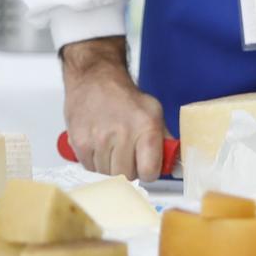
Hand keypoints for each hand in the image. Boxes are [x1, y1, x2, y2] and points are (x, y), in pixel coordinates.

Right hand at [60, 37, 168, 180]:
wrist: (94, 79)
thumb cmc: (125, 97)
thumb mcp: (153, 111)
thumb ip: (165, 139)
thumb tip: (175, 164)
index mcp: (146, 127)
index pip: (150, 172)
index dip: (149, 171)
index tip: (146, 165)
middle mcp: (123, 134)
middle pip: (128, 176)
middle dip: (130, 169)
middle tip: (128, 154)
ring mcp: (99, 140)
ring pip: (108, 175)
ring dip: (111, 166)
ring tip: (112, 146)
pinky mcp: (81, 143)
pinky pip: (90, 168)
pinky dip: (95, 162)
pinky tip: (99, 145)